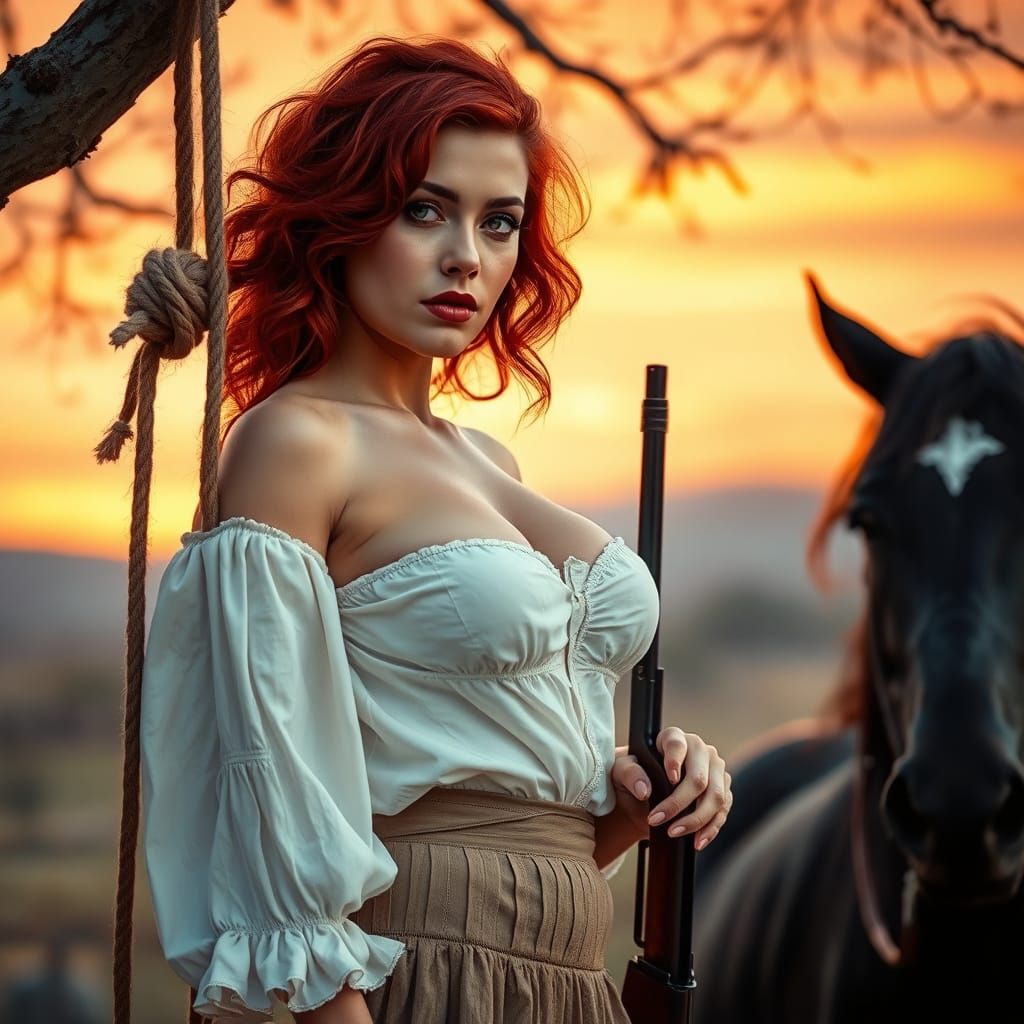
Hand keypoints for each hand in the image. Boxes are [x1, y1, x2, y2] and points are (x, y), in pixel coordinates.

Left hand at [609, 726, 731, 850]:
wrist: (642, 800)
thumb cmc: (632, 778)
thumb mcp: (621, 771)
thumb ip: (629, 773)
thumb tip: (644, 789)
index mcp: (674, 738)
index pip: (677, 745)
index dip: (675, 761)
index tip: (670, 779)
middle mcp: (700, 751)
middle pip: (698, 777)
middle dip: (679, 803)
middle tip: (656, 819)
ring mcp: (715, 772)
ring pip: (715, 797)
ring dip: (696, 820)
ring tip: (674, 832)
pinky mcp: (723, 793)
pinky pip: (722, 813)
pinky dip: (710, 829)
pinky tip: (696, 841)